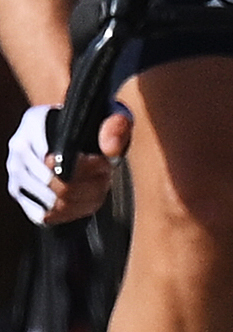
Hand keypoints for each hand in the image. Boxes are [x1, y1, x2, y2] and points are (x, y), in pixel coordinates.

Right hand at [7, 99, 128, 226]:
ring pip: (51, 201)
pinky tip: (84, 199)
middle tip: (105, 176)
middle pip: (53, 183)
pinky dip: (69, 213)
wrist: (81, 135)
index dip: (87, 167)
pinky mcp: (19, 193)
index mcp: (35, 121)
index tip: (104, 164)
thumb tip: (110, 149)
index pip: (57, 158)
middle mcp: (19, 146)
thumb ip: (117, 127)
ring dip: (83, 198)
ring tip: (98, 184)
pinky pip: (43, 215)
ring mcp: (16, 171)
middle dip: (88, 184)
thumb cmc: (96, 124)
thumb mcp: (113, 116)